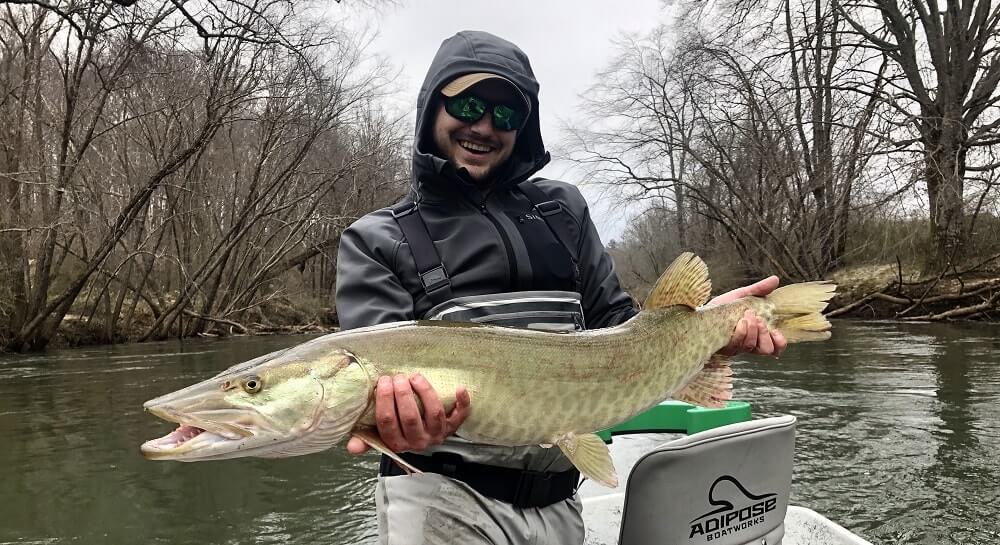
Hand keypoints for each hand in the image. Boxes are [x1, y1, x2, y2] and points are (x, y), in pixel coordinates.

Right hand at [346, 373, 470, 454]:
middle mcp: (417, 441)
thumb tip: (350, 447)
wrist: (423, 437)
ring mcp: (436, 435)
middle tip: (398, 377)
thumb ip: (367, 439)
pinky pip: (460, 417)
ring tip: (415, 377)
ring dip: (425, 393)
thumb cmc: (398, 430)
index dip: (384, 401)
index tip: (382, 382)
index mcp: (396, 442)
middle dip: (403, 395)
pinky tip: (460, 388)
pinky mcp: (452, 428)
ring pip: (433, 414)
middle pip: (410, 417)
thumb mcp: (380, 436)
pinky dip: (462, 403)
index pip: (387, 422)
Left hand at [709, 276, 786, 356]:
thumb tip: (775, 279)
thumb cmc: (725, 306)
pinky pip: (737, 345)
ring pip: (751, 346)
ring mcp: (737, 346)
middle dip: (765, 334)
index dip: (780, 343)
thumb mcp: (743, 295)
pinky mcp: (725, 346)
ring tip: (748, 315)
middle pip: (766, 349)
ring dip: (752, 330)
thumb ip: (759, 289)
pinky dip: (741, 333)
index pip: (775, 347)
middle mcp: (750, 343)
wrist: (703, 311)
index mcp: (758, 333)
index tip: (777, 331)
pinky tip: (740, 322)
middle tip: (759, 319)